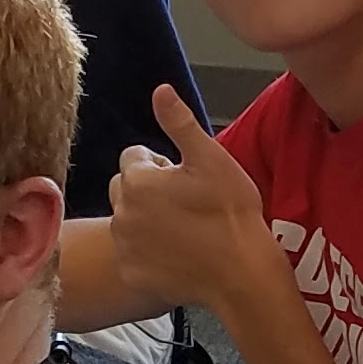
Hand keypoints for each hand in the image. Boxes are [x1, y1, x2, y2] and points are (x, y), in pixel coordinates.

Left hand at [103, 85, 279, 315]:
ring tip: (183, 228)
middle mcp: (121, 213)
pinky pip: (132, 254)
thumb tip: (160, 90)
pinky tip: (176, 254)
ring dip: (145, 219)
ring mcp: (124, 246)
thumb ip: (180, 123)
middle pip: (125, 188)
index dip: (161, 164)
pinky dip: (147, 253)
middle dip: (147, 189)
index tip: (186, 177)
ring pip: (127, 220)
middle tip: (184, 201)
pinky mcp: (131, 272)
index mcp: (138, 181)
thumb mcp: (211, 159)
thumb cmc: (230, 212)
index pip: (134, 157)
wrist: (241, 273)